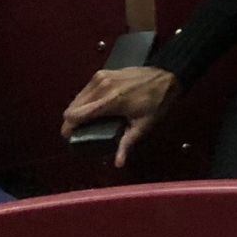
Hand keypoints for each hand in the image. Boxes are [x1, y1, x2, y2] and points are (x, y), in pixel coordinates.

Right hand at [61, 66, 179, 168]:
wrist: (167, 75)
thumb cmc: (156, 102)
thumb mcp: (143, 125)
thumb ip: (127, 144)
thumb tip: (118, 163)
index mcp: (110, 101)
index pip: (75, 115)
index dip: (68, 129)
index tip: (72, 137)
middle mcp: (101, 87)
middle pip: (71, 107)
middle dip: (73, 121)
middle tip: (81, 130)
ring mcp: (101, 77)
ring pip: (77, 97)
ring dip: (78, 109)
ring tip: (87, 120)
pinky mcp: (103, 72)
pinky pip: (86, 89)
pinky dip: (86, 99)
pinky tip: (94, 106)